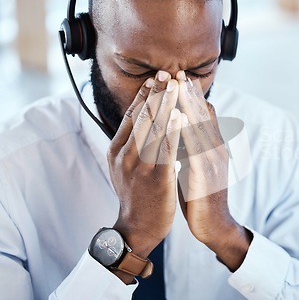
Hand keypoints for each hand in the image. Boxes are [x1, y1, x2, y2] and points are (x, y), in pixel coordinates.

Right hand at [107, 71, 180, 259]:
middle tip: (166, 72)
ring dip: (164, 105)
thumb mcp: (127, 165)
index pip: (132, 116)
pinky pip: (165, 150)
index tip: (155, 77)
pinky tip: (179, 116)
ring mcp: (139, 166)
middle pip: (141, 118)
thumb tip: (141, 118)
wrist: (138, 227)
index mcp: (117, 150)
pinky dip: (172, 131)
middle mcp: (124, 155)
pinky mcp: (155, 178)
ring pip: (152, 130)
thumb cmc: (136, 193)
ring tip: (174, 86)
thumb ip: (133, 142)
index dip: (144, 95)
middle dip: (155, 93)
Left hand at [175, 71, 251, 270]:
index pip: (204, 115)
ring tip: (178, 86)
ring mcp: (213, 160)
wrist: (213, 225)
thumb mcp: (195, 165)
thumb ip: (190, 147)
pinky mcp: (206, 174)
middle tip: (177, 72)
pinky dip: (189, 131)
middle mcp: (216, 149)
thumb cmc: (199, 194)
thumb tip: (178, 128)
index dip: (192, 96)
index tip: (179, 77)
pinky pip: (197, 148)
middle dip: (189, 93)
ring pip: (201, 127)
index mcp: (212, 146)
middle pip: (204, 115)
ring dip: (189, 104)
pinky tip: (179, 119)